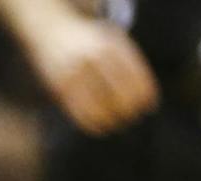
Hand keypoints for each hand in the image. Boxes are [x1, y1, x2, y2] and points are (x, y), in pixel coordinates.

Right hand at [21, 11, 157, 133]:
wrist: (53, 31)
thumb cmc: (91, 42)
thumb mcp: (114, 42)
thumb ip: (131, 64)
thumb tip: (146, 101)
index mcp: (113, 47)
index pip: (136, 79)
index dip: (145, 97)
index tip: (148, 108)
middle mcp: (94, 59)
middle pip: (120, 96)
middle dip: (129, 111)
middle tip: (132, 117)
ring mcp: (75, 73)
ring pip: (100, 108)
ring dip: (111, 121)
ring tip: (116, 124)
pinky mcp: (60, 87)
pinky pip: (79, 113)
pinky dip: (92, 125)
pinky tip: (100, 128)